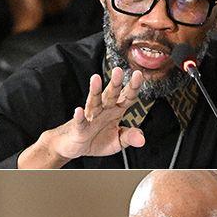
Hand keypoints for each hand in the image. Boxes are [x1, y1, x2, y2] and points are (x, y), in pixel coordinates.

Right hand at [18, 68, 146, 167]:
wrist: (75, 145)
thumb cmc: (96, 139)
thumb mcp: (117, 141)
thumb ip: (129, 137)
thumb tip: (141, 139)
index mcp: (115, 110)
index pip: (126, 97)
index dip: (133, 87)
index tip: (138, 75)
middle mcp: (103, 110)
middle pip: (110, 94)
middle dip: (115, 83)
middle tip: (118, 71)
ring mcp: (90, 117)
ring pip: (93, 102)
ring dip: (94, 91)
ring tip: (95, 79)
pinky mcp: (79, 128)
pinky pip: (80, 121)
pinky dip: (79, 116)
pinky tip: (79, 111)